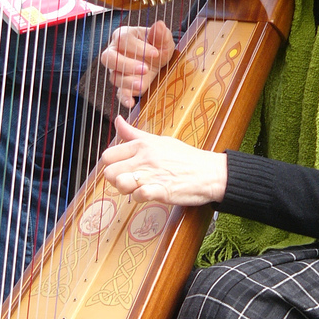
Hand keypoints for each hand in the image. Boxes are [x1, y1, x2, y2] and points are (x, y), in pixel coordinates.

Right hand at [100, 20, 174, 107]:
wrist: (160, 61)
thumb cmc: (158, 46)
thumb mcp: (163, 40)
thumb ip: (161, 33)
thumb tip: (159, 25)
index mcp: (124, 36)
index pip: (124, 39)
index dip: (139, 47)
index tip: (155, 53)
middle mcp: (115, 52)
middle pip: (109, 58)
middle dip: (127, 64)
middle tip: (145, 69)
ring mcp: (117, 70)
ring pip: (113, 76)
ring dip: (127, 81)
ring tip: (143, 84)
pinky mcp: (122, 85)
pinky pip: (118, 93)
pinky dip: (124, 98)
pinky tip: (131, 102)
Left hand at [101, 116, 227, 204]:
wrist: (210, 173)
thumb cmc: (186, 157)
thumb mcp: (159, 140)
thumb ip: (134, 134)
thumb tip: (117, 121)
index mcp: (143, 145)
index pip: (108, 155)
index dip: (111, 165)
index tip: (121, 169)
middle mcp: (145, 158)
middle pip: (109, 172)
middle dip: (115, 180)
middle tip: (129, 181)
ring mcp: (152, 174)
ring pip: (120, 184)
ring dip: (126, 190)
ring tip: (137, 188)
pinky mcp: (161, 191)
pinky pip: (139, 195)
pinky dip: (140, 198)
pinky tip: (149, 194)